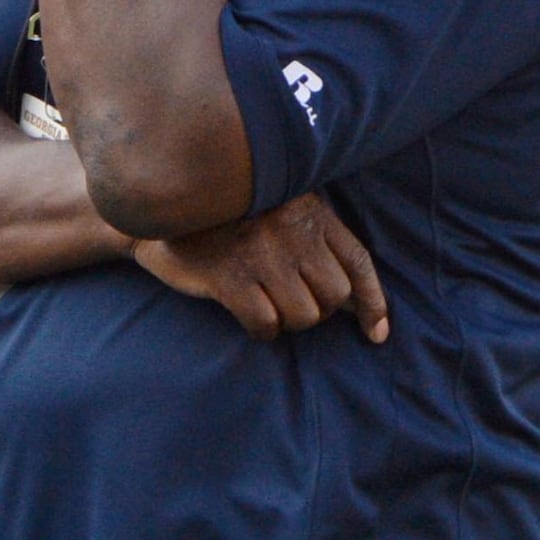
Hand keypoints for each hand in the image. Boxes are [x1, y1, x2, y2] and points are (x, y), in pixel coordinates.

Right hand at [135, 191, 389, 342]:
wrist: (163, 205)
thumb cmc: (229, 216)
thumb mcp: (281, 213)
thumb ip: (318, 245)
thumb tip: (357, 303)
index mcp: (311, 212)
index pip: (358, 263)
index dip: (373, 303)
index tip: (376, 334)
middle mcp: (292, 231)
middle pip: (334, 296)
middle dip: (318, 311)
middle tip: (292, 304)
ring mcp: (262, 254)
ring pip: (303, 315)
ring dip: (288, 322)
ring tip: (267, 306)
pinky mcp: (230, 276)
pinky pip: (265, 324)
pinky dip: (262, 331)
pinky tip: (250, 319)